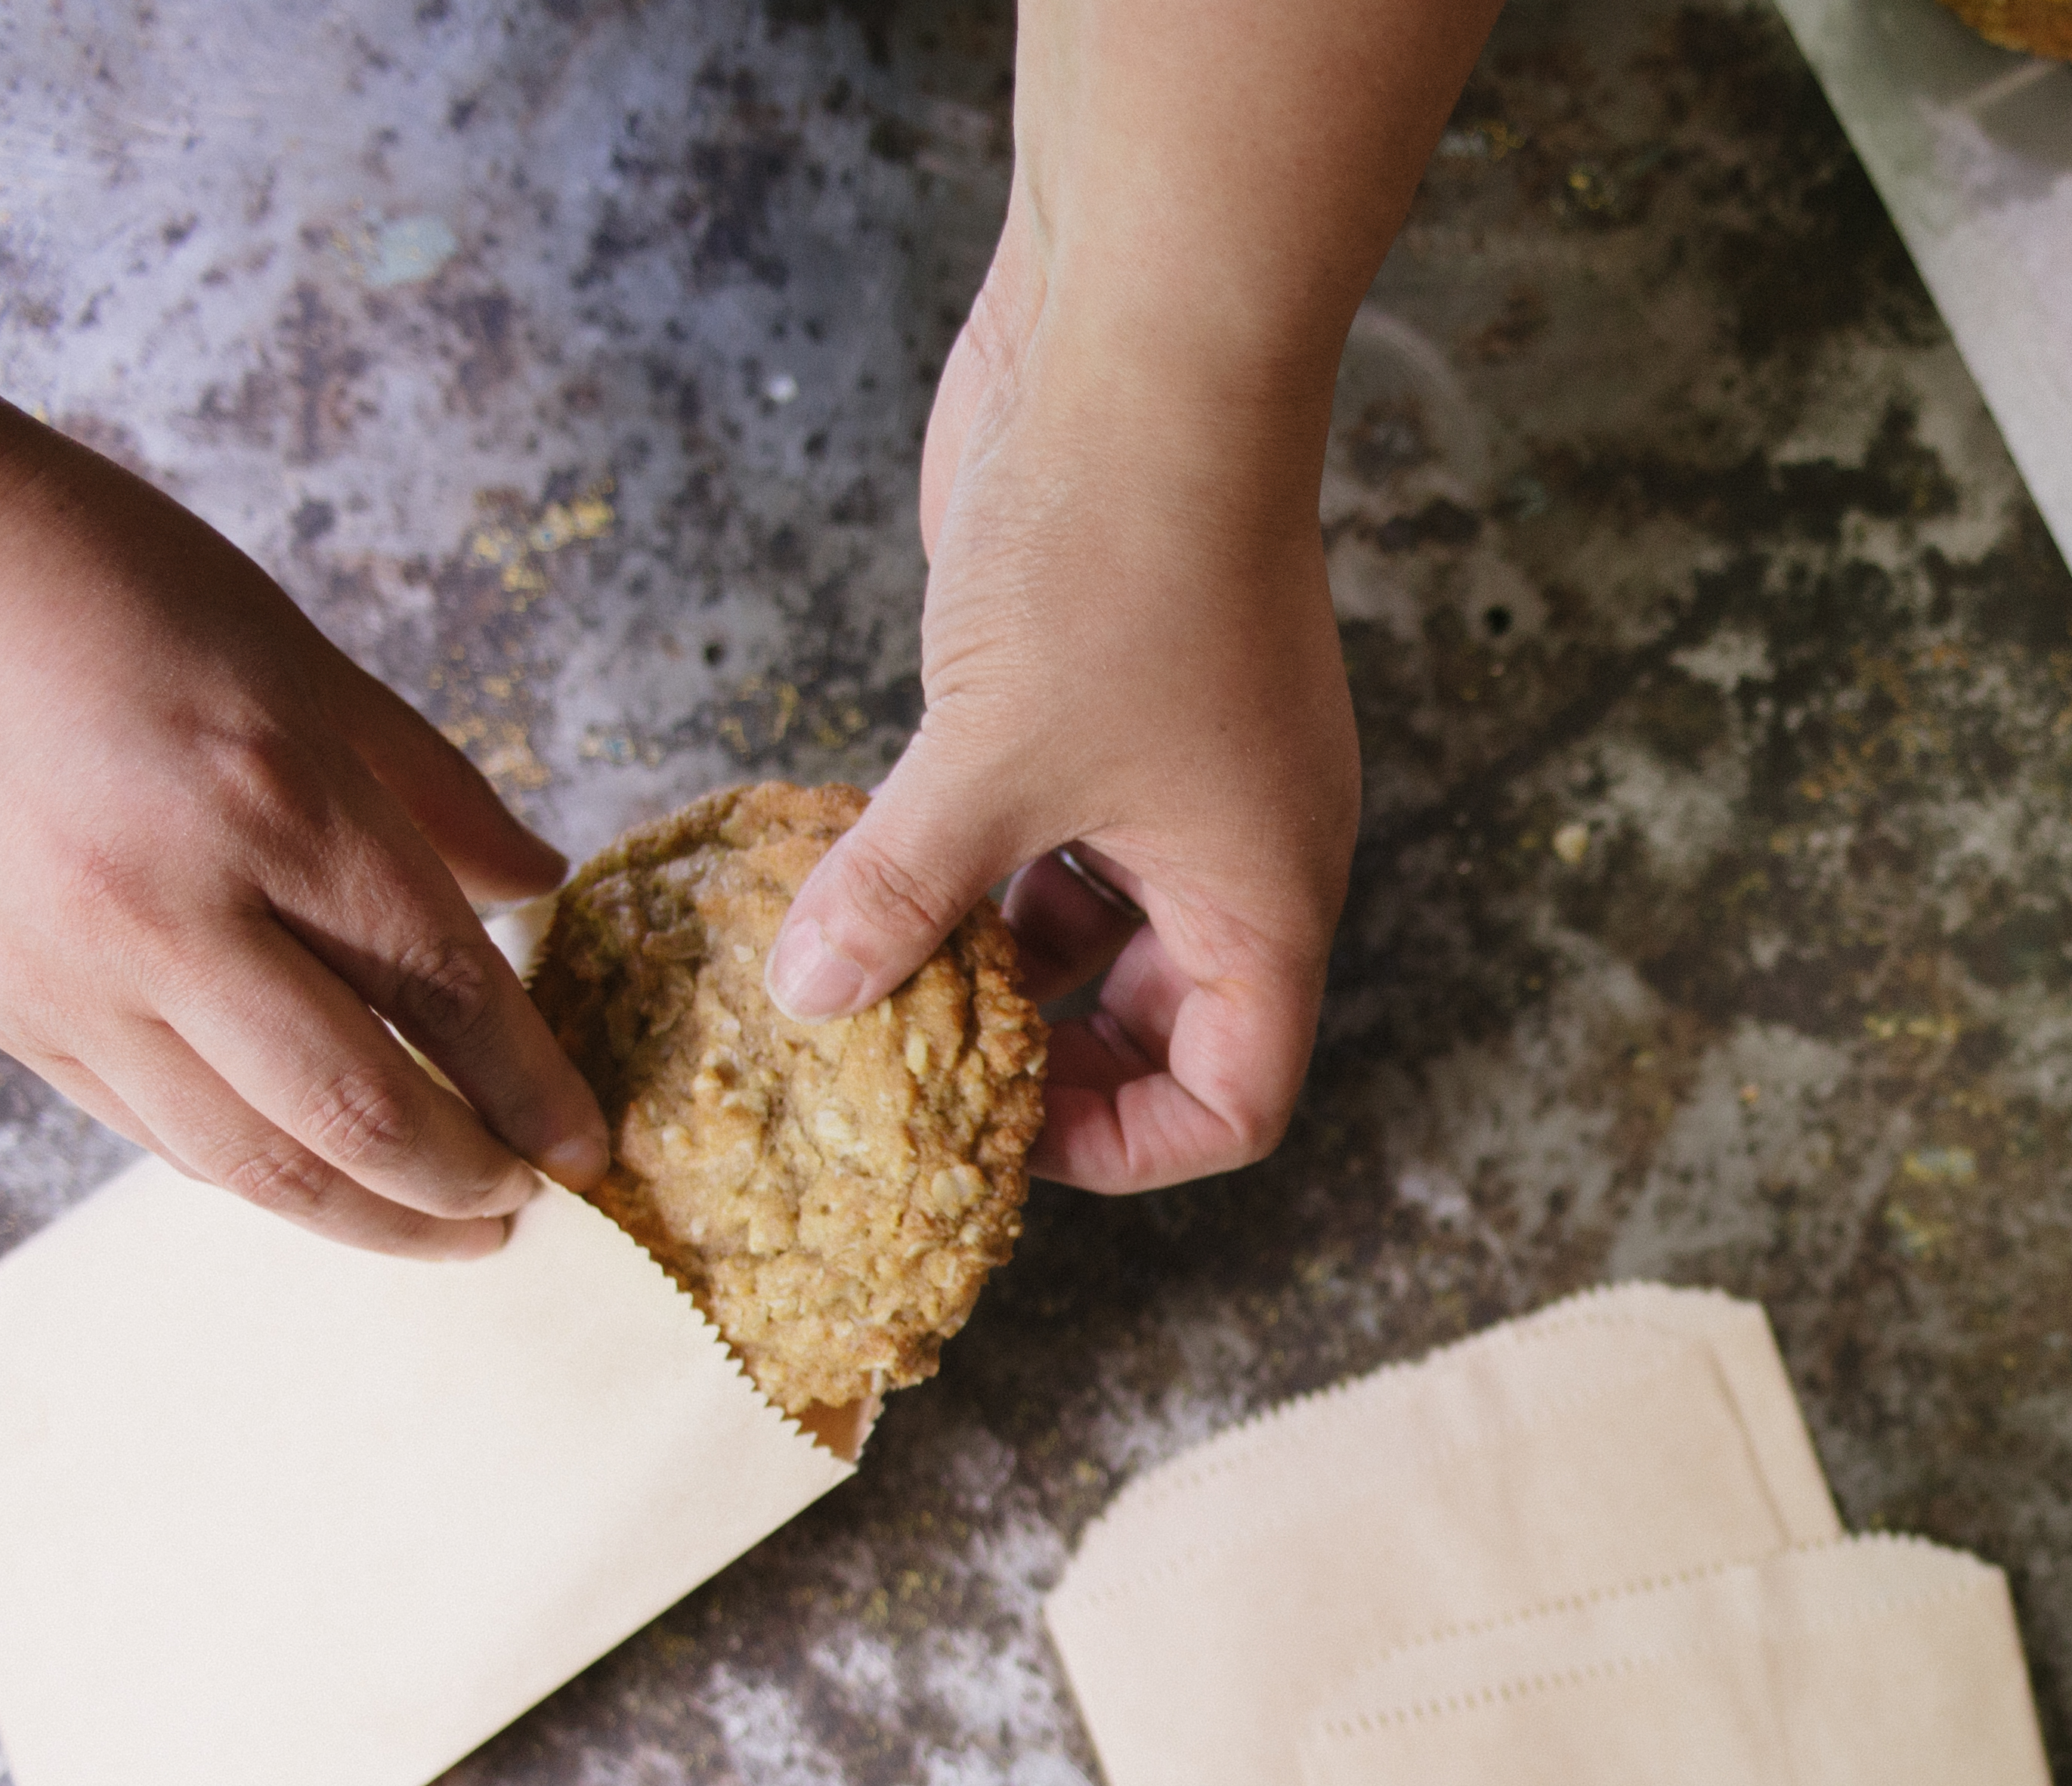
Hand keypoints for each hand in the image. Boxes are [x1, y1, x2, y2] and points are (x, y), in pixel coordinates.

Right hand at [0, 388, 604, 1257]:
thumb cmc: (67, 562)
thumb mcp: (279, 642)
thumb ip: (420, 784)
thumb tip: (540, 882)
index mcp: (266, 791)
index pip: (445, 989)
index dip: (534, 1086)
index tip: (590, 1145)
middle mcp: (167, 906)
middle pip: (359, 1111)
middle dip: (467, 1184)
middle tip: (530, 1206)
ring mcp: (66, 972)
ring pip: (249, 1158)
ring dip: (368, 1218)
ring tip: (446, 1228)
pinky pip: (150, 1128)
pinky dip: (252, 1168)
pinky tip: (314, 1171)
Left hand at [757, 0, 1498, 1194]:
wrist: (1146, 354)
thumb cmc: (1118, 563)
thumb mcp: (988, 761)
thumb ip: (900, 892)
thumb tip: (808, 997)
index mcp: (1263, 897)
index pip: (1233, 1097)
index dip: (1126, 1144)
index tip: (998, 1130)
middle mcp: (1238, 851)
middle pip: (1164, 1026)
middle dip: (1045, 1060)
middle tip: (910, 1066)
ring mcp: (1177, 776)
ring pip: (1098, 928)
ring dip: (995, 961)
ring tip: (876, 969)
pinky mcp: (1109, 704)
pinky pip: (1054, 832)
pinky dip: (978, 866)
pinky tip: (876, 860)